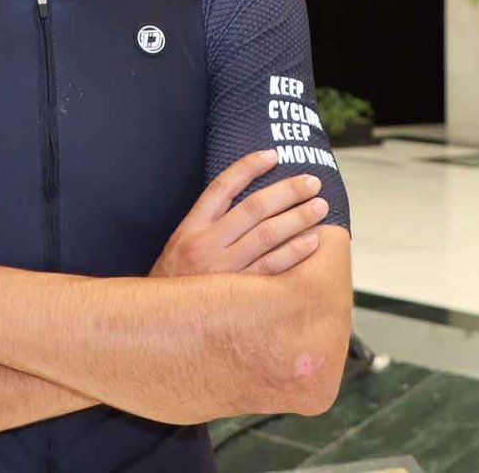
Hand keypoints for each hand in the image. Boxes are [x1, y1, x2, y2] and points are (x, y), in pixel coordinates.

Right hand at [149, 150, 326, 277]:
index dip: (248, 167)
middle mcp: (206, 244)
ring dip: (297, 218)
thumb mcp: (181, 246)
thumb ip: (208, 225)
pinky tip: (312, 241)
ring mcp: (223, 269)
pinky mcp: (238, 293)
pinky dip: (294, 252)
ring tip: (319, 207)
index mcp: (190, 227)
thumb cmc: (176, 282)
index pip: (222, 187)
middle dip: (287, 191)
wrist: (159, 324)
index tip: (273, 155)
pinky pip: (272, 268)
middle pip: (253, 208)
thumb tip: (248, 201)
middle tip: (312, 182)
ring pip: (266, 235)